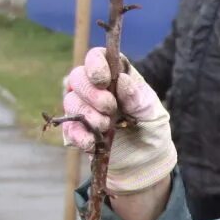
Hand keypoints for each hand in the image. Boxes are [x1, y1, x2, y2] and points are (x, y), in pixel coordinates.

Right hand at [60, 50, 176, 193]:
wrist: (145, 163)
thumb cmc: (151, 131)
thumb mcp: (152, 113)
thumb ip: (138, 97)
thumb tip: (123, 79)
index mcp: (115, 75)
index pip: (97, 57)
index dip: (95, 64)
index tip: (104, 80)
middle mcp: (96, 88)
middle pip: (78, 77)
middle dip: (91, 93)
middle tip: (110, 108)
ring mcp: (84, 108)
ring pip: (70, 100)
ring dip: (87, 114)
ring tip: (105, 126)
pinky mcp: (77, 130)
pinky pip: (68, 127)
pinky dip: (78, 134)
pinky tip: (91, 142)